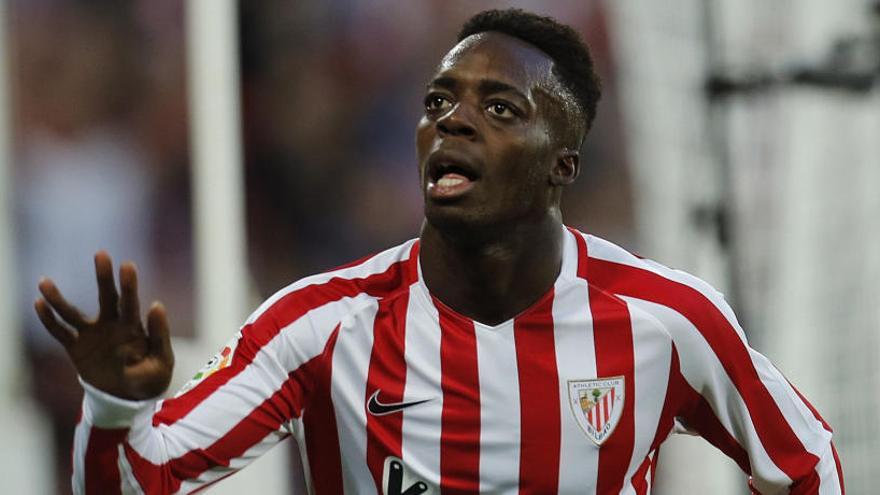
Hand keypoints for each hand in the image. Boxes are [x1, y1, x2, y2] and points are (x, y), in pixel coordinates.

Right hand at [34, 251, 173, 400]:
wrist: (129, 399)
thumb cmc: (151, 379)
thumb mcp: (161, 361)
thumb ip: (159, 335)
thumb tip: (157, 304)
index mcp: (134, 327)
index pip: (131, 302)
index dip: (129, 285)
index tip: (127, 266)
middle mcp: (112, 324)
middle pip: (107, 297)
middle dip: (104, 277)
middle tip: (101, 254)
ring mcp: (93, 334)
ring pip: (73, 313)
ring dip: (59, 299)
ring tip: (44, 283)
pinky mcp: (77, 348)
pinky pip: (60, 333)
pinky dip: (49, 320)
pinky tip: (38, 304)